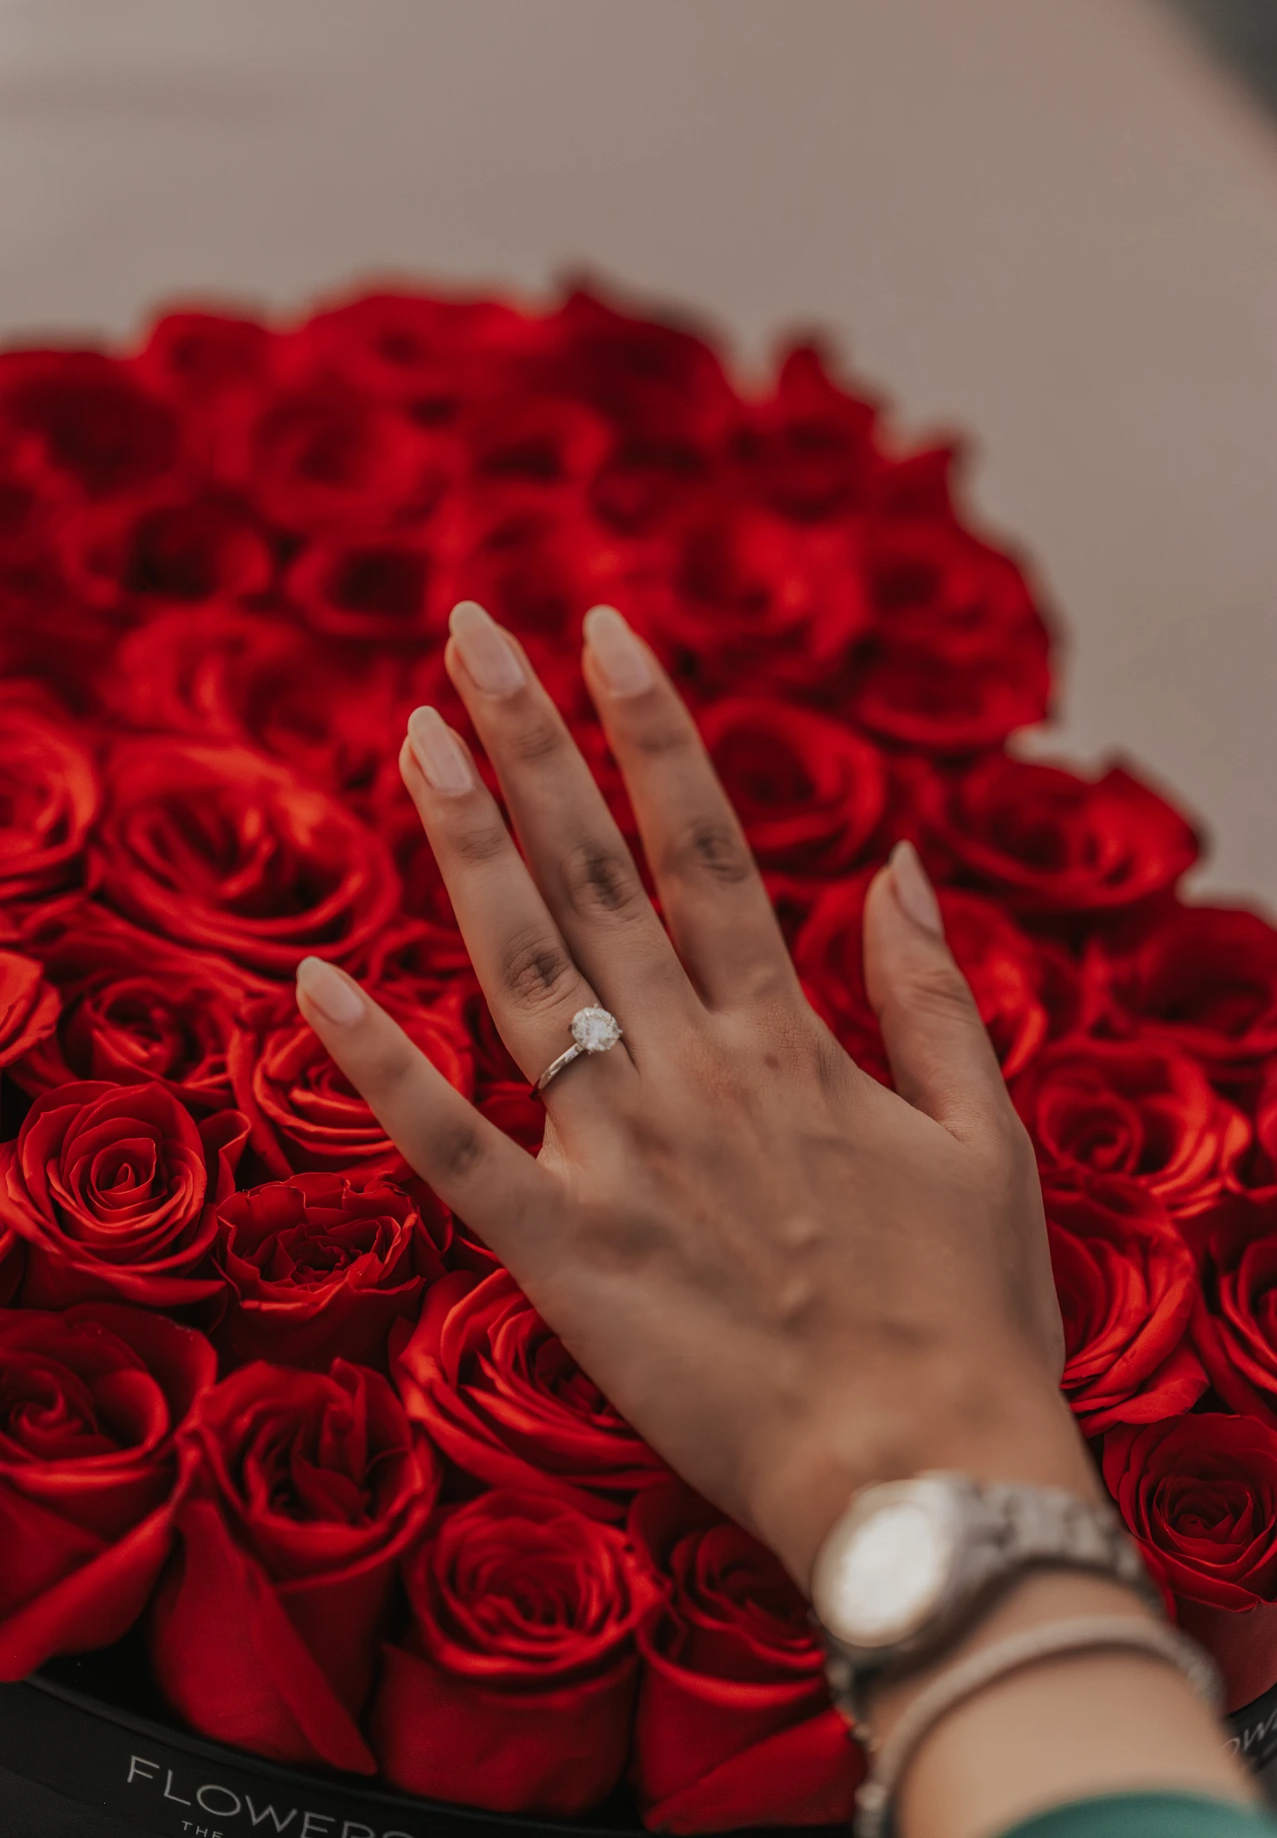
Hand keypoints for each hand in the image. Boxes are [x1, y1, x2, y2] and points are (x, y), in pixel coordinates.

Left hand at [296, 600, 1087, 1586]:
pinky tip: (314, 983)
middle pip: (596, 873)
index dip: (650, 730)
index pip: (705, 845)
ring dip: (465, 848)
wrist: (922, 1476)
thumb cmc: (965, 1313)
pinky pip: (451, 1148)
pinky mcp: (560, 1251)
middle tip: (471, 632)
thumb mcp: (981, 1133)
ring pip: (522, 970)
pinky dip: (379, 1068)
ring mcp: (617, 1154)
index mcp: (788, 1038)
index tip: (602, 632)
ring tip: (414, 736)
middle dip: (532, 742)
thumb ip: (929, 992)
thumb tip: (898, 863)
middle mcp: (692, 1069)